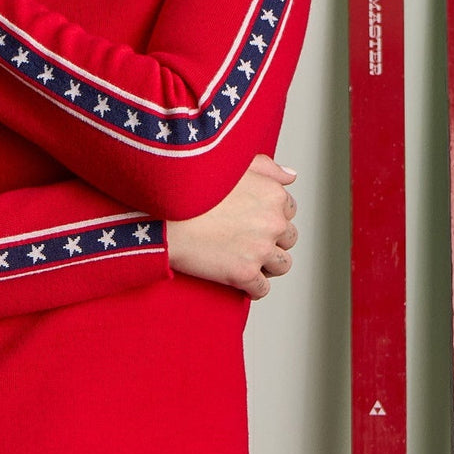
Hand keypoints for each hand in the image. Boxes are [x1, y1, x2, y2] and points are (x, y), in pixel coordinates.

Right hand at [165, 154, 297, 298]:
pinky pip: (262, 289)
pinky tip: (238, 279)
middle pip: (289, 238)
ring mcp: (260, 250)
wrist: (162, 212)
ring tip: (244, 258)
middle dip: (272, 239)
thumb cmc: (191, 185)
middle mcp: (273, 222)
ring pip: (281, 265)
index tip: (251, 217)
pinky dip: (252, 286)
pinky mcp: (244, 274)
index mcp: (273, 194)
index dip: (270, 214)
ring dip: (267, 264)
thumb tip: (291, 177)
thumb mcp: (232, 164)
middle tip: (246, 238)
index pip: (289, 210)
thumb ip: (267, 168)